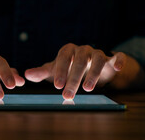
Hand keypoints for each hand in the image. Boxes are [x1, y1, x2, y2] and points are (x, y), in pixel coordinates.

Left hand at [24, 43, 144, 98]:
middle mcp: (83, 50)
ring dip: (93, 73)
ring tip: (88, 88)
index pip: (63, 59)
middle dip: (73, 79)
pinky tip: (117, 67)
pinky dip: (118, 60)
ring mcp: (97, 53)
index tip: (57, 86)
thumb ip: (41, 73)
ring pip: (97, 60)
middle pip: (78, 62)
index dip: (60, 71)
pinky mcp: (111, 59)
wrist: (88, 67)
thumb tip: (25, 75)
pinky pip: (117, 56)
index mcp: (68, 51)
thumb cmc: (68, 68)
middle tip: (68, 95)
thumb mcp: (55, 71)